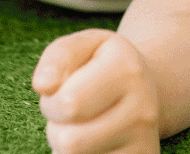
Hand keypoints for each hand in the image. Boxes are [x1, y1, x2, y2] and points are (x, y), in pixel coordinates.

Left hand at [34, 28, 160, 152]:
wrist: (146, 89)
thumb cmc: (103, 66)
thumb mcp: (84, 46)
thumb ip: (59, 56)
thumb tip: (43, 85)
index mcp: (127, 69)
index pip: (69, 104)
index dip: (52, 102)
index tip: (61, 92)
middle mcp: (142, 108)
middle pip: (69, 141)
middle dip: (57, 127)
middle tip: (69, 113)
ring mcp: (145, 140)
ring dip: (67, 145)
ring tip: (80, 126)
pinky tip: (94, 142)